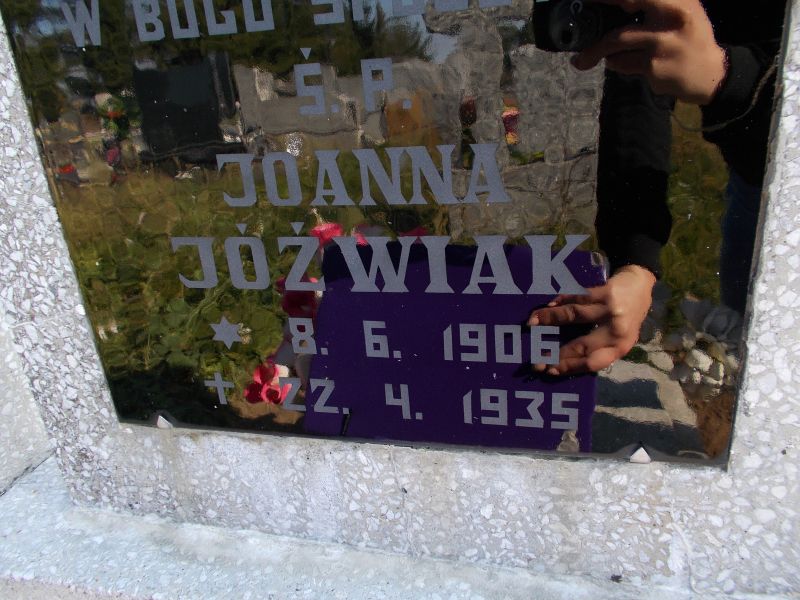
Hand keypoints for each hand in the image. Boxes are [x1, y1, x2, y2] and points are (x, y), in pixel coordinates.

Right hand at [528, 265, 655, 374]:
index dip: (569, 367)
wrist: (641, 286)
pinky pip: (577, 297)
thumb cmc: (626, 317)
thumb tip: (564, 360)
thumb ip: (598, 348)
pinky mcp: (605, 292)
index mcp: (620, 347)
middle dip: (555, 353)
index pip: (592, 363)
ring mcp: (611, 311)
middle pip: (581, 345)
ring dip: (550, 319)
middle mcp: (617, 332)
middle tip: (536, 360)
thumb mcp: (617, 337)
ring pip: (574, 315)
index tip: (550, 371)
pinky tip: (549, 305)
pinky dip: (561, 301)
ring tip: (532, 323)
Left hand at [571, 0, 726, 104]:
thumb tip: (617, 4)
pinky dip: (616, 63)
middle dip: (595, 25)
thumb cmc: (688, 37)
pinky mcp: (654, 67)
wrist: (710, 73)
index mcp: (676, 1)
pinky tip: (622, 62)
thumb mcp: (679, 11)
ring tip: (584, 58)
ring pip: (616, 44)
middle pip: (622, 17)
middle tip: (575, 31)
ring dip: (597, 51)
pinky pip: (622, 64)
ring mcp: (661, 44)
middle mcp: (670, 18)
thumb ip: (653, 4)